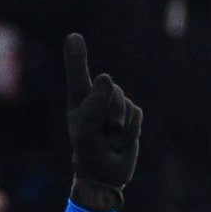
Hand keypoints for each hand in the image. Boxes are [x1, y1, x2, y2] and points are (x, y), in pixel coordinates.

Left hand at [64, 33, 140, 211]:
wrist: (106, 174)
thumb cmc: (89, 151)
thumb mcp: (85, 130)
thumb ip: (94, 104)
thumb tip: (106, 77)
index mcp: (80, 99)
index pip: (78, 75)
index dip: (76, 56)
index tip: (73, 37)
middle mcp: (98, 97)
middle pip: (109, 91)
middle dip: (108, 113)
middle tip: (100, 132)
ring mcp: (116, 104)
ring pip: (124, 103)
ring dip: (118, 126)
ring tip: (110, 139)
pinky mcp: (132, 114)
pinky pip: (137, 116)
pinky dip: (130, 132)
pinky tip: (121, 140)